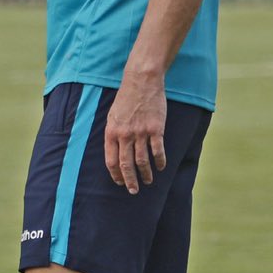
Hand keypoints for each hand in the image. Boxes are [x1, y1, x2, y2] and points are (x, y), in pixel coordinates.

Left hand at [103, 74, 167, 193]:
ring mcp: (141, 133)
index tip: (120, 182)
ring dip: (146, 174)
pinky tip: (161, 167)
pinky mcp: (156, 129)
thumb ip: (113, 134)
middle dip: (130, 181)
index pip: (111, 161)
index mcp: (111, 132)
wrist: (141, 82)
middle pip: (126, 165)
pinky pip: (158, 151)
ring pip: (142, 161)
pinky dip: (160, 162)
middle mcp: (125, 135)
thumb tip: (115, 153)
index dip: (116, 174)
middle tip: (134, 190)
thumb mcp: (112, 116)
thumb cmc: (126, 99)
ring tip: (148, 181)